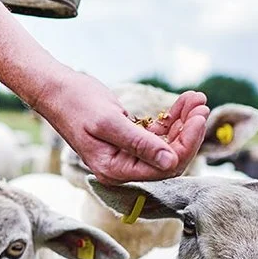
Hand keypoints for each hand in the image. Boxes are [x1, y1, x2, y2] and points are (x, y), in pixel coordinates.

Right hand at [29, 71, 209, 184]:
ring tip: (195, 99)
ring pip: (167, 143)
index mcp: (114, 169)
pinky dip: (172, 117)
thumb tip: (170, 162)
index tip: (197, 119)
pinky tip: (184, 101)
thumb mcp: (108, 122)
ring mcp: (126, 153)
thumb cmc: (75, 104)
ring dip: (184, 121)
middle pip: (169, 157)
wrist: (56, 89)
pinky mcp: (129, 139)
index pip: (163, 167)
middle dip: (188, 131)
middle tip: (201, 105)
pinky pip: (158, 133)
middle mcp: (122, 166)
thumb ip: (139, 143)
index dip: (185, 145)